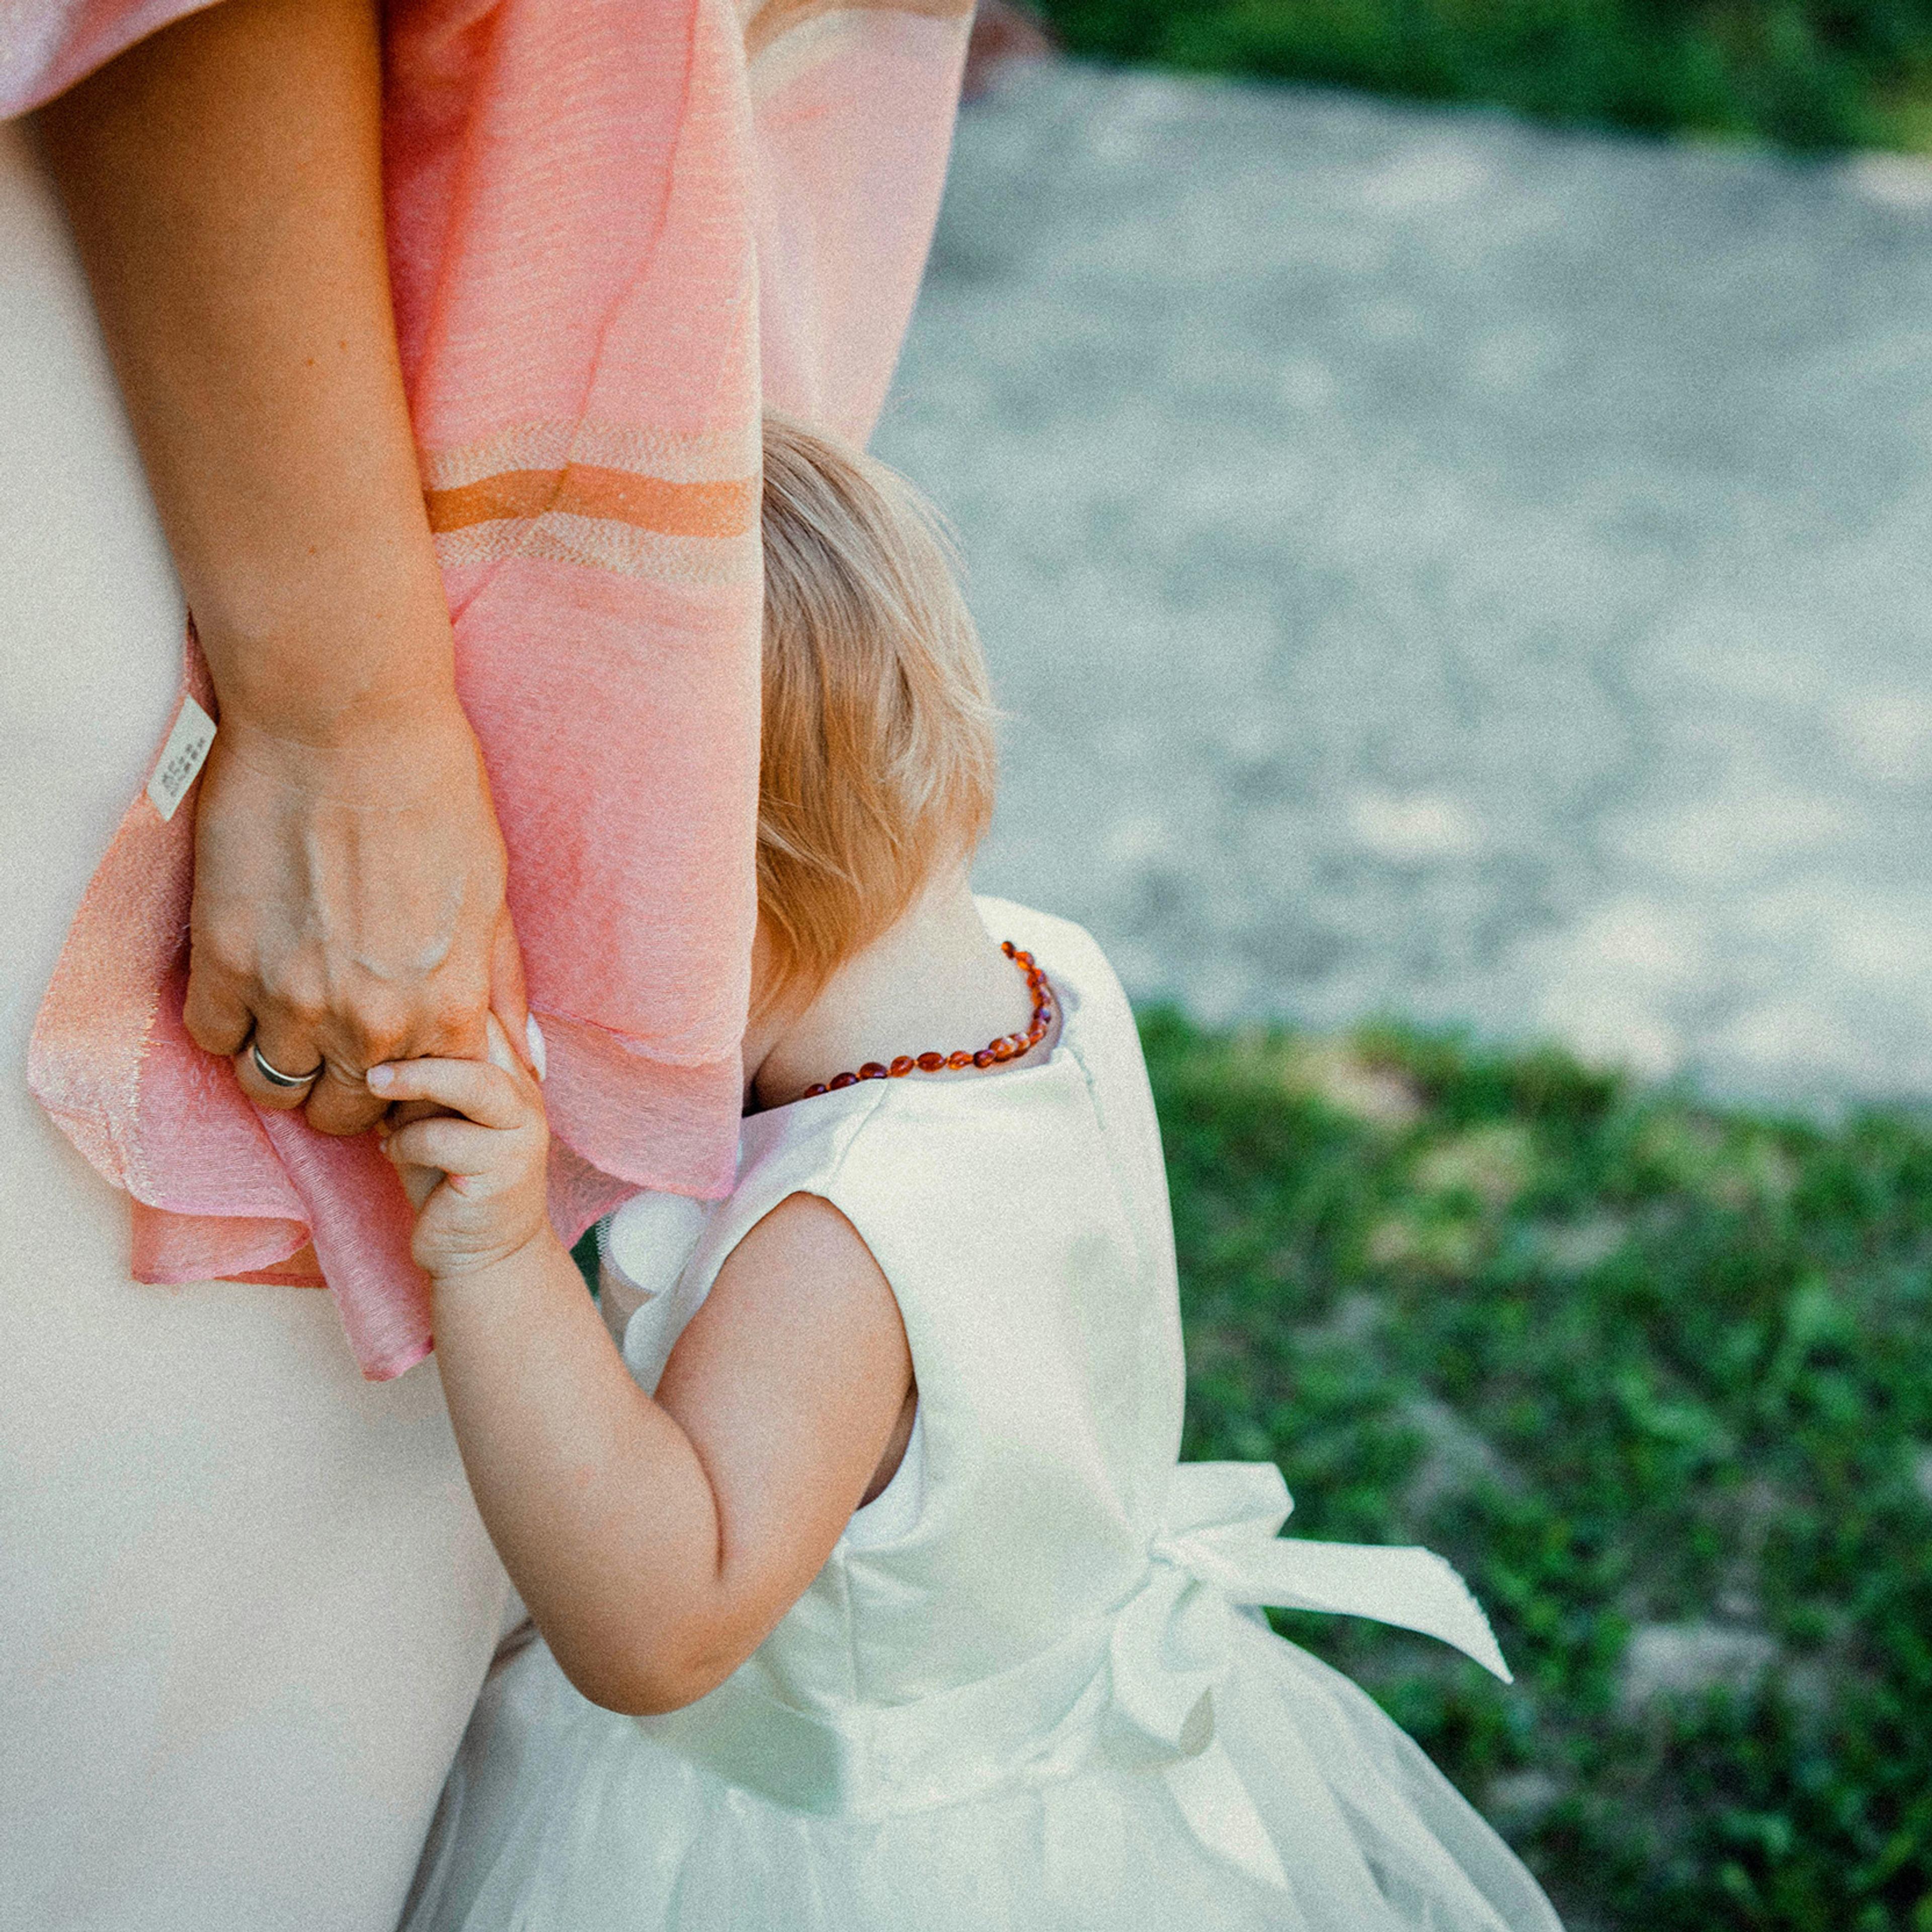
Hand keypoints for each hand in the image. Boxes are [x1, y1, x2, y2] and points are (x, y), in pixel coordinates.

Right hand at [182, 703, 529, 1135]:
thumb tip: (518, 1050)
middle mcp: (373, 1021)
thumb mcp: (492, 894)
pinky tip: (247, 982)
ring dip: (281, 1063)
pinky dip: (227, 1021)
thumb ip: (496, 983)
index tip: (395, 1066)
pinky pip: (213, 1036)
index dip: (409, 1091)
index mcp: (447, 1007)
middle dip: (341, 1089)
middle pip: (342, 1115)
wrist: (346, 722)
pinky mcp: (225, 961)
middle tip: (337, 1042)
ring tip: (289, 1015)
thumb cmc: (433, 790)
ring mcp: (294, 997)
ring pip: (272, 1088)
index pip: (425, 1104)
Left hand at [371, 1017, 551, 1279]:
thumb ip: (424, 1080)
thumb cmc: (449, 1181)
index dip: (444, 998)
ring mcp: (520, 1135)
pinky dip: (406, 1142)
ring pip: (473, 1083)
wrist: (481, 1258)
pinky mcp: (502, 1172)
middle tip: (371, 1041)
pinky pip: (444, 1140)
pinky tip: (391, 1152)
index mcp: (511, 1075)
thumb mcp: (434, 1118)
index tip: (389, 999)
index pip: (486, 1013)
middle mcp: (526, 1098)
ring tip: (374, 1085)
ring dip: (415, 1081)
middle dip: (425, 1033)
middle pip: (487, 1036)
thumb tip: (371, 1035)